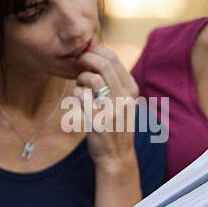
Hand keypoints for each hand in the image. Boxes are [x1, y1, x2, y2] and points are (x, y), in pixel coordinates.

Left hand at [73, 42, 138, 167]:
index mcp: (131, 89)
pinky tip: (78, 99)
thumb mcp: (124, 102)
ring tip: (80, 84)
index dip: (96, 51)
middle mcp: (124, 97)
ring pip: (93, 78)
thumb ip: (115, 82)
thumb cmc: (116, 126)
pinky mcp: (97, 120)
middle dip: (86, 58)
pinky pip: (81, 96)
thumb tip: (96, 57)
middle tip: (78, 62)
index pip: (114, 58)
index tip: (87, 54)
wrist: (116, 156)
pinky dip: (76, 94)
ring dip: (81, 78)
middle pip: (103, 64)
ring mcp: (112, 108)